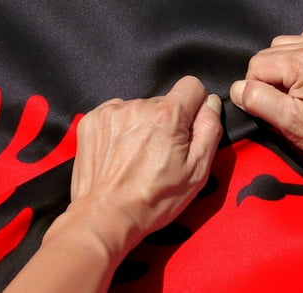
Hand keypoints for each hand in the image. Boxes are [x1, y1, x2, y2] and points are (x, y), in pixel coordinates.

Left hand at [56, 76, 221, 262]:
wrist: (105, 218)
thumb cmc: (154, 200)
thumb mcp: (197, 171)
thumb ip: (209, 129)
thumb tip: (210, 103)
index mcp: (168, 115)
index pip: (192, 85)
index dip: (194, 106)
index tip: (187, 128)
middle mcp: (139, 106)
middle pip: (164, 100)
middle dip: (167, 120)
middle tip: (160, 153)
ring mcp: (113, 111)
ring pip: (140, 108)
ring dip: (142, 125)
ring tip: (136, 156)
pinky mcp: (92, 120)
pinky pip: (117, 113)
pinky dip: (120, 128)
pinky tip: (119, 153)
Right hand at [229, 25, 302, 170]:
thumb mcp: (292, 123)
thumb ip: (259, 101)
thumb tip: (238, 89)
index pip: (255, 66)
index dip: (255, 90)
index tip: (272, 110)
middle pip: (268, 54)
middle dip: (267, 78)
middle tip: (284, 104)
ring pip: (284, 45)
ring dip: (282, 66)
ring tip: (296, 92)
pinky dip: (300, 53)